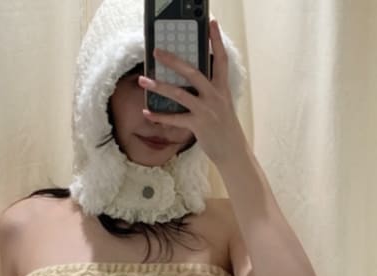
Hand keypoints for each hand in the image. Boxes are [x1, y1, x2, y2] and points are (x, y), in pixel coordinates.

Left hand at [137, 18, 246, 166]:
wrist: (233, 152)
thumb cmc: (225, 128)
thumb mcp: (222, 104)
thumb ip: (210, 89)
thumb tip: (192, 77)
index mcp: (222, 88)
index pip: (221, 59)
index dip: (216, 40)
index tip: (211, 23)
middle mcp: (215, 96)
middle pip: (193, 72)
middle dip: (173, 60)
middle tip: (156, 52)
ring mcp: (206, 110)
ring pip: (180, 94)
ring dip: (159, 86)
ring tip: (143, 80)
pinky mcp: (198, 125)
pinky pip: (175, 119)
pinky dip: (159, 116)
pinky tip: (147, 112)